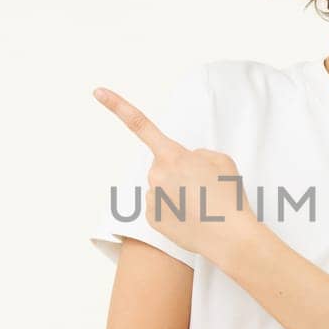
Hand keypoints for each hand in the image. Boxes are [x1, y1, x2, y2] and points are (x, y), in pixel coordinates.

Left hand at [93, 85, 259, 261]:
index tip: (98, 92)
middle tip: (204, 188)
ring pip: (162, 188)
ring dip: (178, 192)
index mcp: (172, 155)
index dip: (117, 106)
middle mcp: (156, 174)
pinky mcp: (151, 220)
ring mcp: (151, 198)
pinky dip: (174, 211)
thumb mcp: (220, 160)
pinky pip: (160, 207)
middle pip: (163, 165)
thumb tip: (184, 163)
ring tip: (201, 206)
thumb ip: (196, 153)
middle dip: (179, 172)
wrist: (229, 237)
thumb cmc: (228, 196)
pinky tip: (191, 219)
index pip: (141, 124)